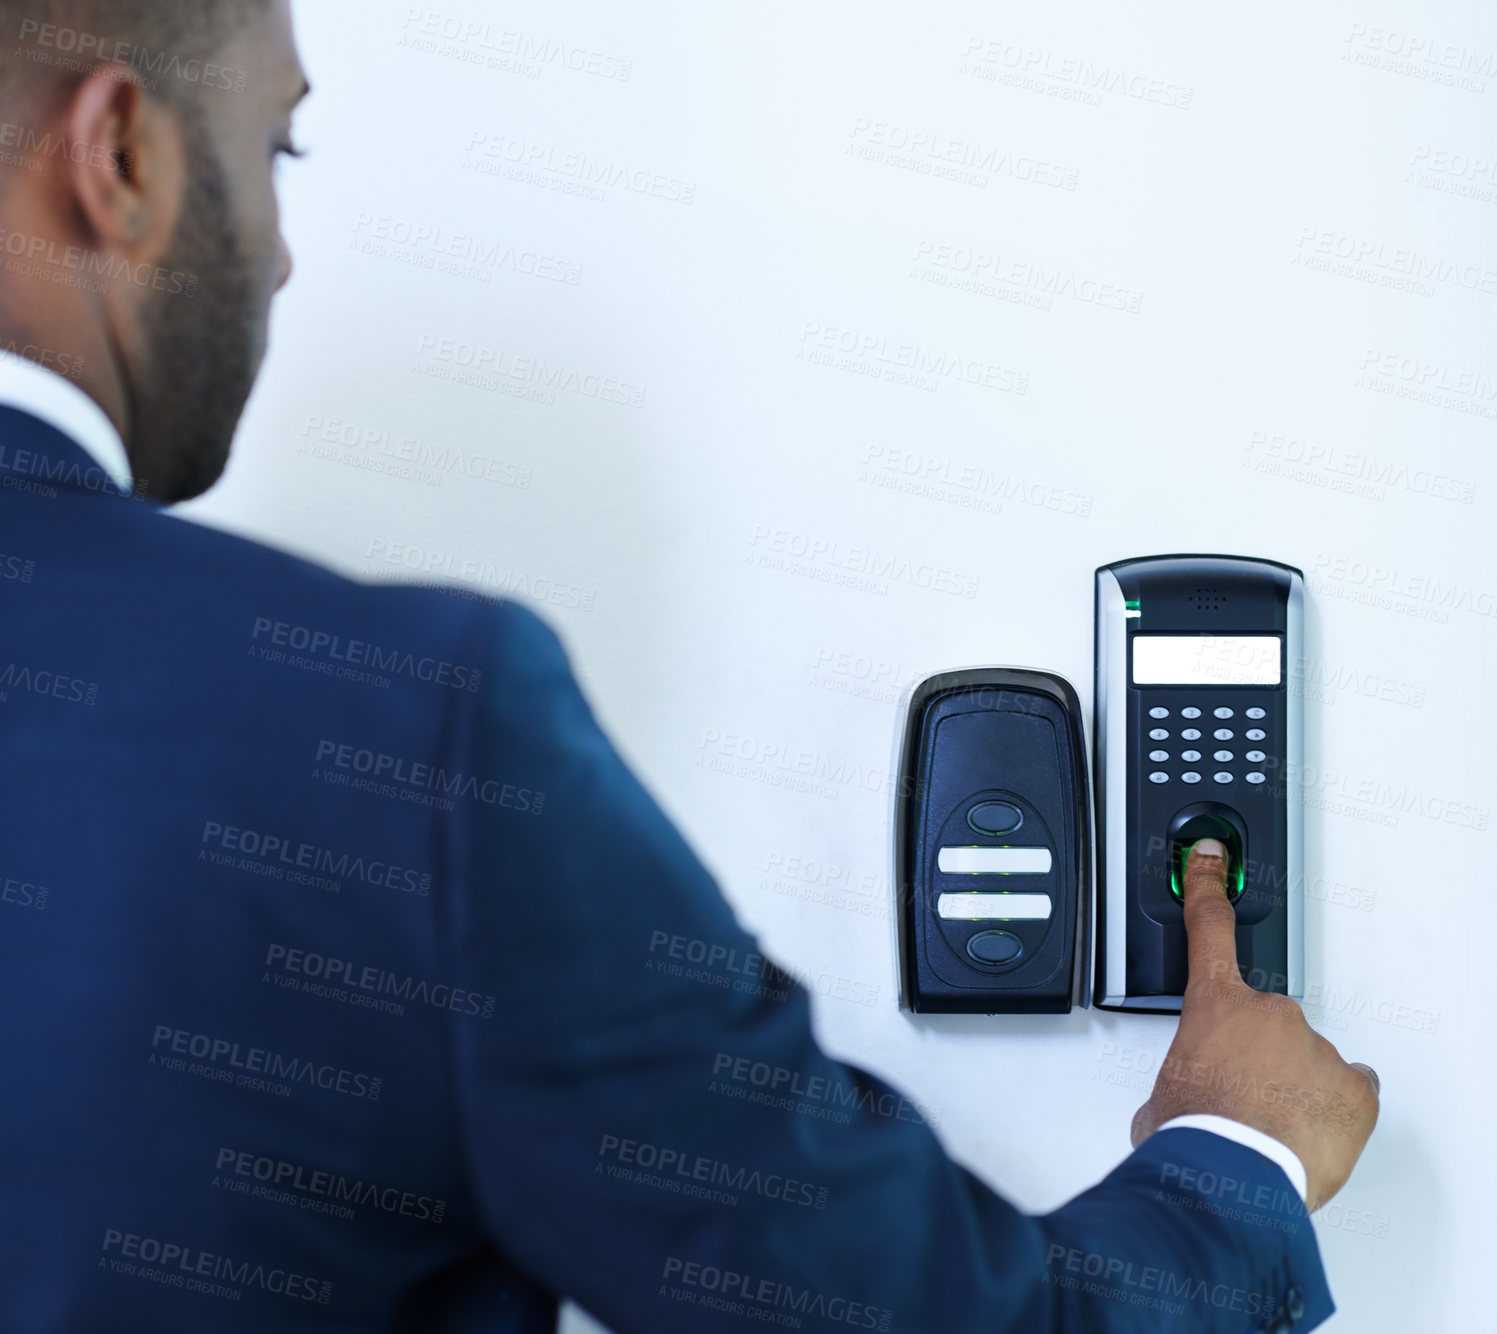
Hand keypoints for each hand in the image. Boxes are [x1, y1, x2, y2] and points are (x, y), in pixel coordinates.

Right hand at [1130, 839, 1379, 1210]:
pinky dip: (1333, 1108)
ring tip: (1269, 1128)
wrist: (1233, 1173)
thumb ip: (1177, 1076)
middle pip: (1266, 1023)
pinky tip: (1309, 1130)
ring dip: (1291, 1086)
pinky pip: (1349, 1088)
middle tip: (1239, 1096)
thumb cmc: (1193, 1133)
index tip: (1211, 855)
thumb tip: (1177, 1098)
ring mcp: (1317, 1047)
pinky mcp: (1355, 1088)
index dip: (1209, 883)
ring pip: (1307, 1060)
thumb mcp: (1159, 1096)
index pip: (1208, 928)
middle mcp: (1270, 1014)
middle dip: (1255, 1055)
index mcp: (1215, 1005)